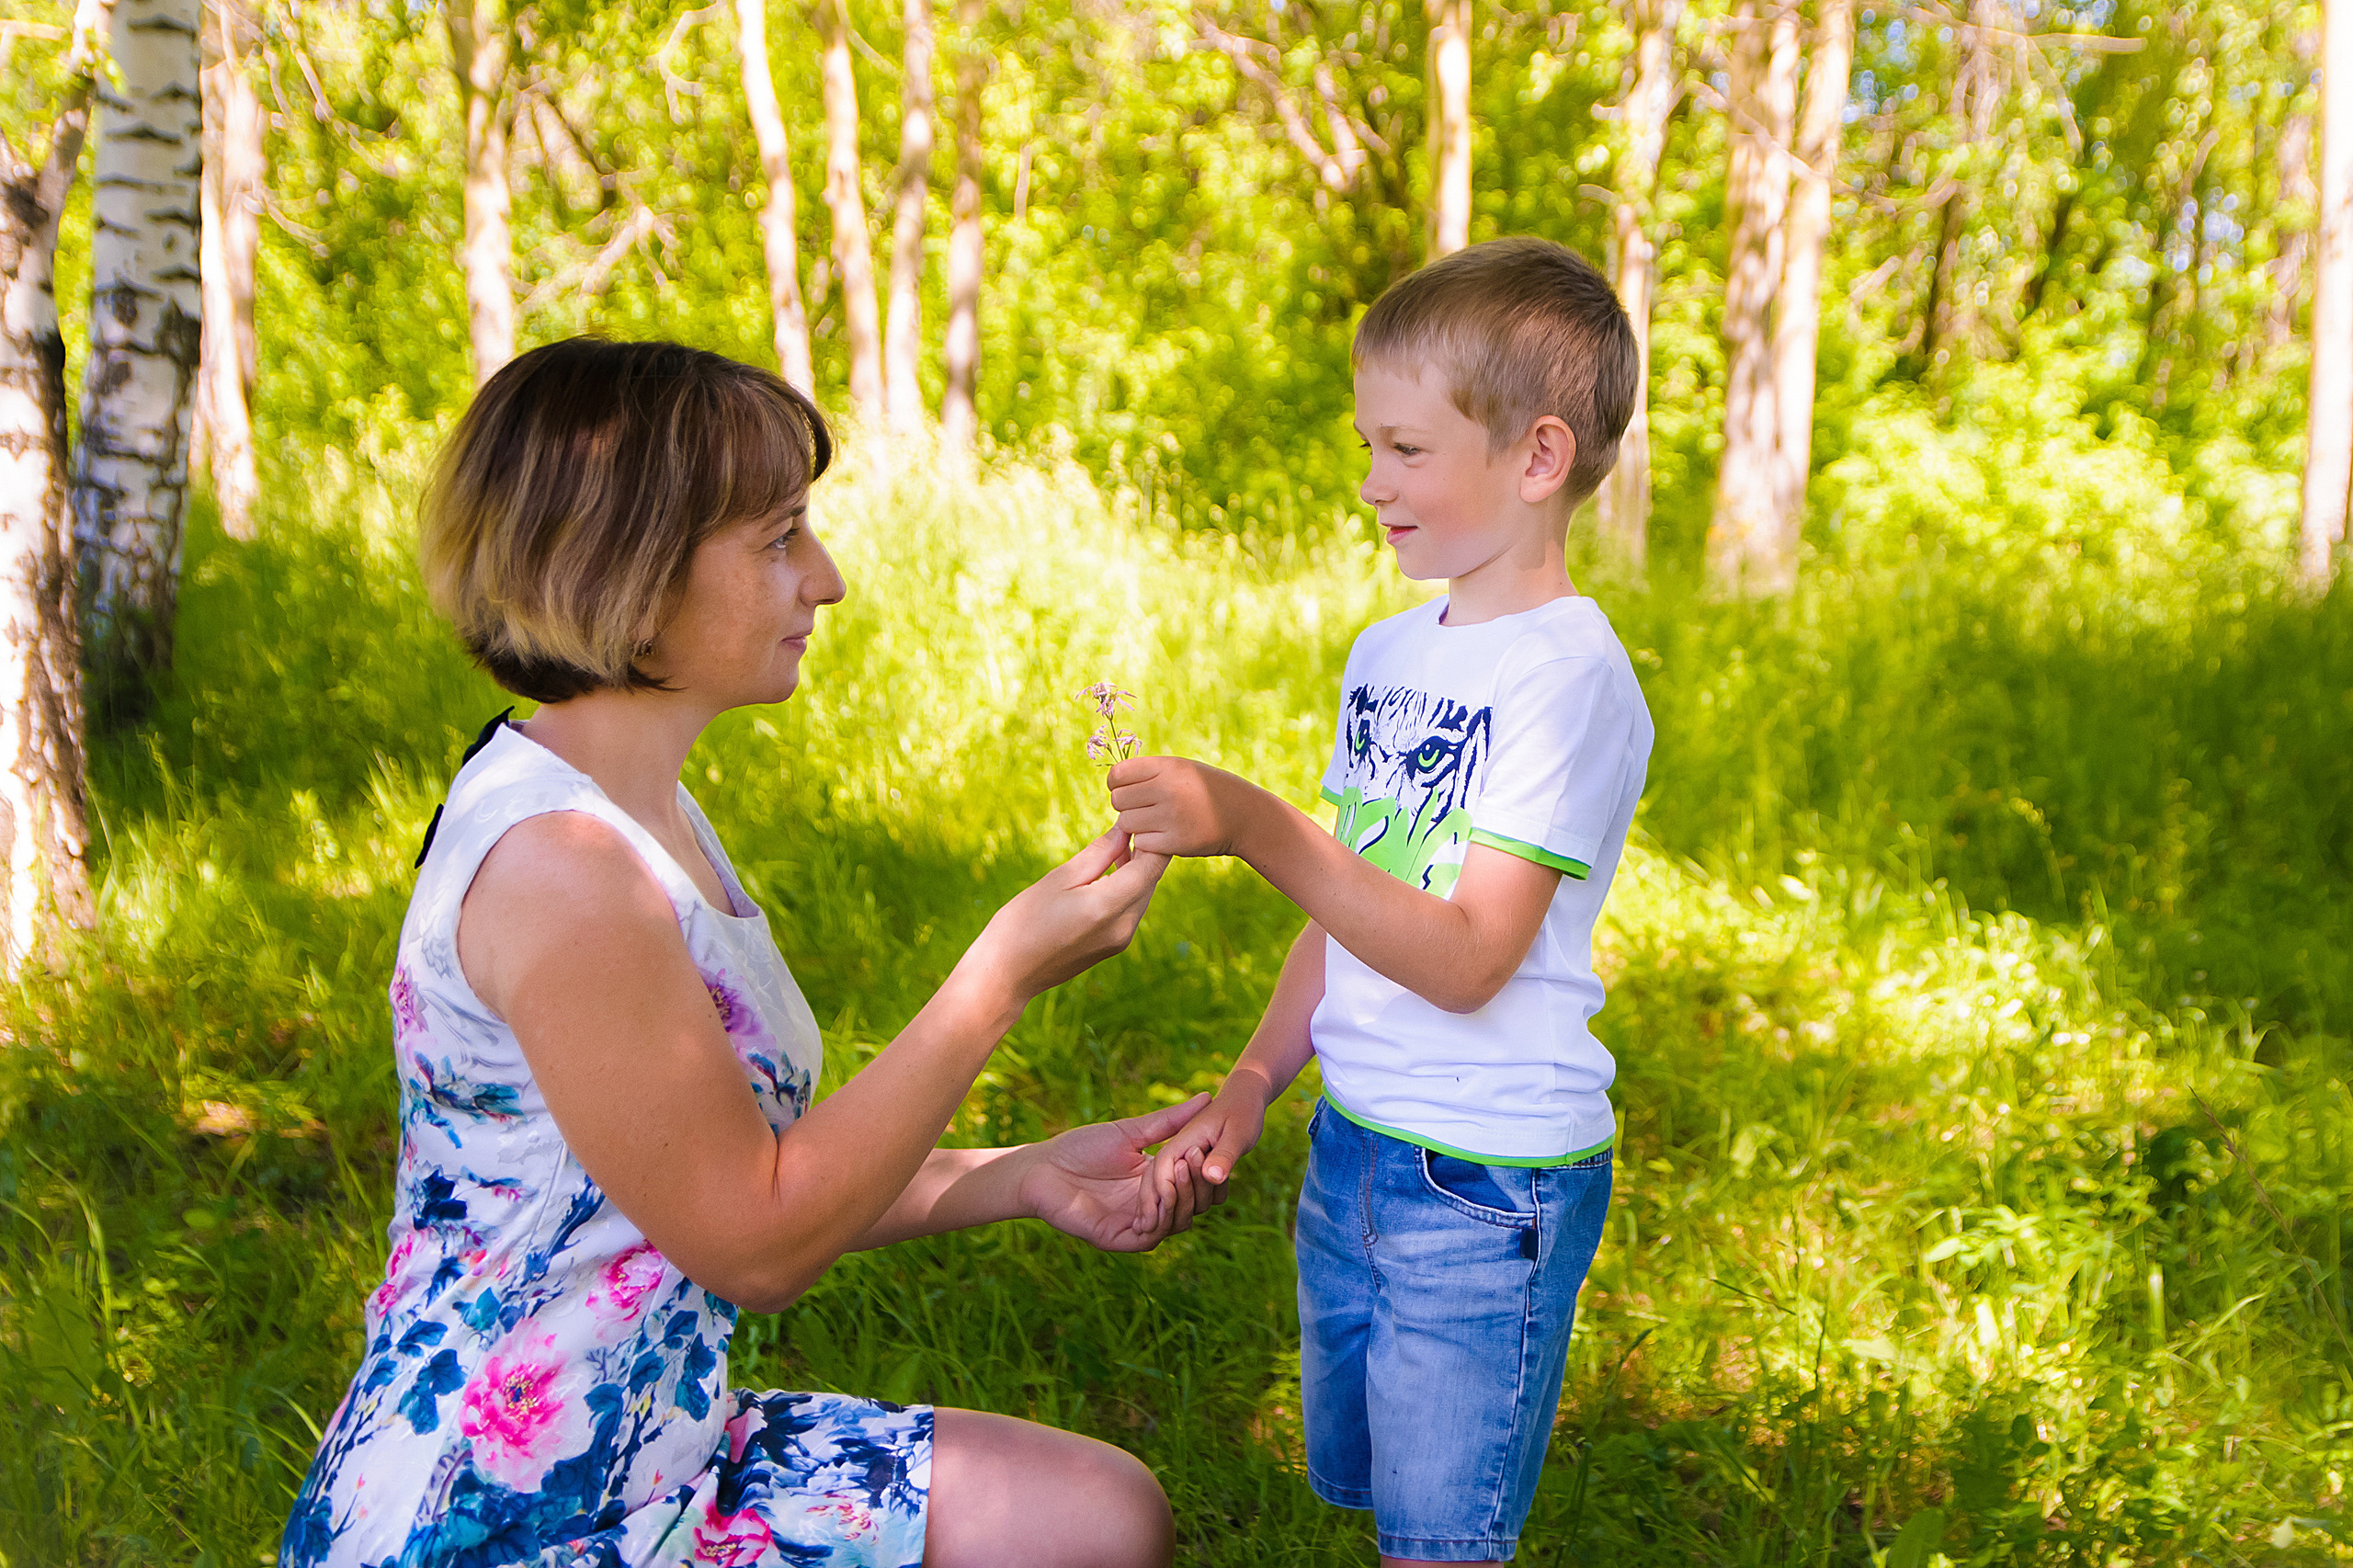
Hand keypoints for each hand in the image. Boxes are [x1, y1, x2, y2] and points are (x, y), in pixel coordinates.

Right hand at [963, 827, 1168, 1006]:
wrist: (1007, 973)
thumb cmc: (1023, 921)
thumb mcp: (1059, 879)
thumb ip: (1098, 854)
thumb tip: (1124, 830)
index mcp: (1109, 906)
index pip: (1152, 865)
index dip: (1153, 838)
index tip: (1140, 817)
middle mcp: (1123, 927)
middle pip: (1151, 879)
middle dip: (1146, 851)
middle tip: (1130, 822)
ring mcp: (1120, 940)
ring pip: (1142, 894)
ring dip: (1136, 869)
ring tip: (1117, 843)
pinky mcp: (1113, 947)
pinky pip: (1131, 909)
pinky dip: (1126, 888)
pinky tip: (1107, 873)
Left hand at [1019, 1094, 1225, 1252]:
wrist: (1042, 1168)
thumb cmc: (1081, 1147)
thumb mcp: (1131, 1132)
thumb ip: (1168, 1121)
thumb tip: (1206, 1098)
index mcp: (1156, 1183)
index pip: (1195, 1185)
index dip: (1206, 1170)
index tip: (1210, 1146)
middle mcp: (1151, 1207)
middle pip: (1192, 1206)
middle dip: (1198, 1183)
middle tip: (1196, 1158)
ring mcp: (1136, 1225)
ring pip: (1177, 1223)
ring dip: (1181, 1198)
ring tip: (1180, 1170)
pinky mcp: (1118, 1239)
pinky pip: (1151, 1237)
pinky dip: (1160, 1218)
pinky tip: (1160, 1195)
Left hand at [1106, 756, 1268, 858]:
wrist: (1244, 815)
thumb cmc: (1207, 790)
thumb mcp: (1182, 769)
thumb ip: (1149, 772)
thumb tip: (1113, 782)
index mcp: (1167, 767)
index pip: (1117, 775)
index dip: (1117, 784)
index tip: (1129, 791)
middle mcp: (1168, 789)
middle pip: (1118, 800)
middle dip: (1127, 806)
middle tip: (1144, 810)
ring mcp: (1172, 816)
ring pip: (1126, 823)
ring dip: (1135, 826)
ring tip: (1154, 823)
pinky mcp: (1176, 842)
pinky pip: (1141, 842)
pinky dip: (1148, 842)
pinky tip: (1163, 836)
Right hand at [1136, 1081, 1268, 1231]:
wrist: (1247, 1098)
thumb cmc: (1244, 1111)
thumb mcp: (1238, 1132)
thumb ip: (1224, 1154)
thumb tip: (1213, 1177)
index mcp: (1181, 1141)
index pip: (1159, 1171)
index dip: (1154, 1197)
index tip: (1151, 1223)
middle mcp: (1179, 1153)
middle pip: (1159, 1186)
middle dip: (1160, 1207)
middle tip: (1154, 1228)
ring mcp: (1186, 1161)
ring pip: (1176, 1192)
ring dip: (1185, 1203)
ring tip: (1192, 1203)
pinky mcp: (1196, 1168)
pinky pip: (1194, 1190)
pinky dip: (1201, 1198)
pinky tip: (1216, 1193)